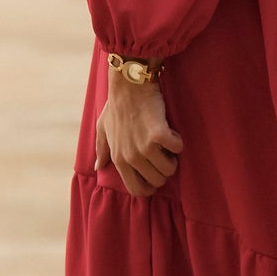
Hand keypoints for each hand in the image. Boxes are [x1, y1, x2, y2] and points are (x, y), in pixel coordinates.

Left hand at [94, 70, 183, 197]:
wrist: (129, 86)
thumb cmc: (116, 106)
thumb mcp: (103, 128)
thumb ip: (101, 149)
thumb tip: (98, 166)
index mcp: (118, 159)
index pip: (137, 190)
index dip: (150, 187)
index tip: (156, 176)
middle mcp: (130, 157)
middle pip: (158, 181)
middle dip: (164, 170)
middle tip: (163, 154)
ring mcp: (144, 147)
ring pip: (170, 168)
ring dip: (173, 156)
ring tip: (166, 142)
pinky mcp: (159, 135)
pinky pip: (177, 148)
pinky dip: (177, 141)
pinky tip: (170, 131)